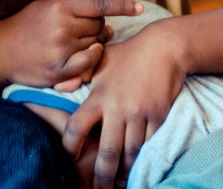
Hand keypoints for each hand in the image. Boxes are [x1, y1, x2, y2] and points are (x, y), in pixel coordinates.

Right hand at [0, 0, 142, 87]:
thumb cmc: (27, 26)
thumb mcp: (48, 6)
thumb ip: (78, 9)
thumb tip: (110, 24)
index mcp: (60, 5)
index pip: (100, 3)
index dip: (123, 5)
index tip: (140, 7)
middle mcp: (62, 25)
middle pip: (100, 25)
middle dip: (98, 27)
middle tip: (83, 29)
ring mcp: (61, 48)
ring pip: (96, 43)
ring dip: (94, 43)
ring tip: (76, 42)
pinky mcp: (59, 69)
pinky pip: (90, 63)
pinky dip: (93, 58)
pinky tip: (87, 54)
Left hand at [62, 23, 185, 188]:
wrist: (164, 47)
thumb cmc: (130, 53)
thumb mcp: (102, 60)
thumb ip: (80, 75)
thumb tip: (58, 88)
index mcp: (99, 96)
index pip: (76, 126)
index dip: (70, 146)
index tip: (70, 158)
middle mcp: (117, 107)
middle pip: (107, 151)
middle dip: (102, 175)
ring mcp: (139, 113)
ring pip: (130, 153)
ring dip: (124, 171)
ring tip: (119, 182)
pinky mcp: (158, 115)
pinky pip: (149, 144)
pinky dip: (144, 158)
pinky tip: (139, 166)